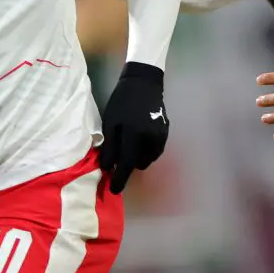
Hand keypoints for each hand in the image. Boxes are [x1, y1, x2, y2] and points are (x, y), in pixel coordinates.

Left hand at [99, 62, 167, 193]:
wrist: (143, 82)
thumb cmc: (122, 101)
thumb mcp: (110, 122)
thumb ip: (110, 146)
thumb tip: (108, 168)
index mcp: (135, 135)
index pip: (127, 164)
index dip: (120, 179)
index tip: (113, 191)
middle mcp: (151, 139)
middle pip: (138, 164)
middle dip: (128, 164)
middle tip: (117, 154)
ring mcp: (161, 137)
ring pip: (147, 159)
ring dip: (137, 157)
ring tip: (128, 143)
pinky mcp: (165, 133)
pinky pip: (154, 151)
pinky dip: (145, 150)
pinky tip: (138, 139)